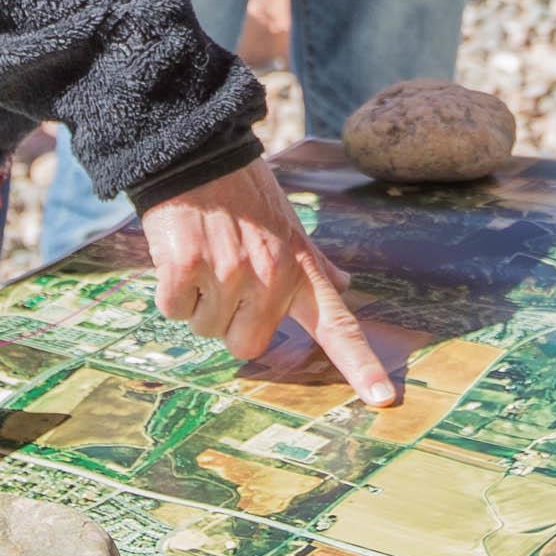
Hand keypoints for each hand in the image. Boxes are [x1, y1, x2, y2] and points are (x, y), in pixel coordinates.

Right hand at [137, 161, 398, 404]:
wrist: (198, 155)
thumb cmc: (245, 195)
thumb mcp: (292, 226)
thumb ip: (317, 264)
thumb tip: (347, 282)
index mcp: (302, 269)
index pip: (339, 326)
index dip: (362, 366)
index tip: (383, 400)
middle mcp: (271, 276)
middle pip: (247, 346)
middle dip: (229, 322)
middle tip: (225, 278)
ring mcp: (229, 272)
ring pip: (205, 328)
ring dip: (198, 301)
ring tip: (205, 256)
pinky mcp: (187, 266)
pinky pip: (174, 310)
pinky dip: (171, 290)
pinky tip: (181, 254)